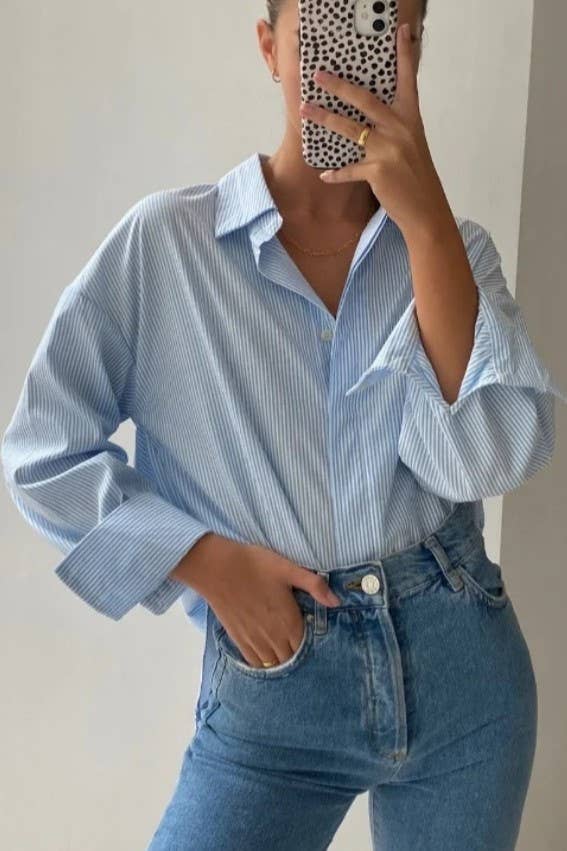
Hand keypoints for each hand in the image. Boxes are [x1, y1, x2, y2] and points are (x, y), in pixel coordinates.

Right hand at [174, 535, 339, 668]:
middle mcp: (275, 637)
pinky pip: (255, 663)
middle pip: (292, 658)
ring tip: (284, 652)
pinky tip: (266, 656)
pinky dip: (264, 664)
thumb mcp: (288, 569)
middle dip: (298, 654)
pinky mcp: (239, 640)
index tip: (313, 637)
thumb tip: (336, 601)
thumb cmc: (254, 565)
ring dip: (282, 661)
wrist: (217, 568)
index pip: (307, 646)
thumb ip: (314, 585)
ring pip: (274, 664)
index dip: (312, 644)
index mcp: (290, 621)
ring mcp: (255, 641)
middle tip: (300, 645)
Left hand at [298, 22, 452, 236]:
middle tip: (319, 75)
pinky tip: (324, 174)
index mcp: (411, 119)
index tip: (400, 31)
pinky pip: (349, 170)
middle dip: (339, 86)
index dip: (404, 55)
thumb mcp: (412, 145)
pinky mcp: (377, 172)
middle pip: (365, 100)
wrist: (426, 210)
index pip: (407, 81)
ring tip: (305, 110)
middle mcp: (400, 130)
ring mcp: (388, 150)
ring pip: (350, 130)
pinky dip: (336, 173)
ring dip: (324, 119)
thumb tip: (373, 118)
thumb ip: (395, 128)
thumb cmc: (416, 177)